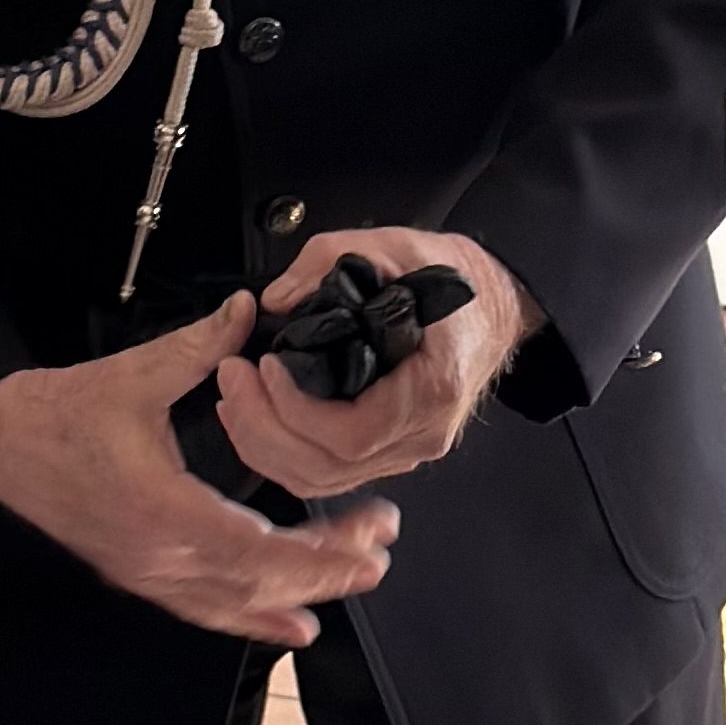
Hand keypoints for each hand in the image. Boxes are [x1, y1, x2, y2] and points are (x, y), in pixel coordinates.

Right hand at [0, 296, 400, 647]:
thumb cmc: (56, 414)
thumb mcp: (133, 375)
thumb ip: (199, 347)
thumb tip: (246, 311)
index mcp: (161, 510)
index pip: (260, 547)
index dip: (320, 549)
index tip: (368, 532)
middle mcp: (156, 556)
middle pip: (257, 584)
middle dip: (326, 573)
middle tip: (379, 553)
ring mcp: (144, 572)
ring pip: (233, 604)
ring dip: (296, 599)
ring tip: (350, 587)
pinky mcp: (136, 573)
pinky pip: (202, 608)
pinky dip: (250, 619)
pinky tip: (288, 625)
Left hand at [214, 224, 539, 500]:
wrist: (492, 306)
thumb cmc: (455, 281)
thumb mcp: (393, 245)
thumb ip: (328, 260)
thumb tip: (277, 297)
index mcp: (431, 388)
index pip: (353, 434)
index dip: (296, 411)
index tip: (268, 369)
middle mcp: (420, 431)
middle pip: (327, 467)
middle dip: (264, 429)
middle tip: (233, 381)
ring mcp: (405, 448)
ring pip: (322, 479)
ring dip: (264, 445)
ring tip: (234, 398)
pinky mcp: (387, 451)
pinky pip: (328, 472)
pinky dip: (282, 452)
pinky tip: (255, 418)